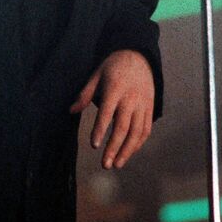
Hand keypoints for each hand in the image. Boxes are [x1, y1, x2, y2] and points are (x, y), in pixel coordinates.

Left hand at [70, 50, 154, 169]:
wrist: (139, 56)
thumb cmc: (113, 66)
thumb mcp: (96, 74)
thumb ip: (85, 94)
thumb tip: (71, 110)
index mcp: (115, 89)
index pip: (107, 112)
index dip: (100, 129)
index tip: (93, 145)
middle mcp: (130, 98)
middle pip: (123, 127)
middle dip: (113, 147)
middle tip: (105, 164)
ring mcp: (142, 104)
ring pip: (136, 132)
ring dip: (127, 150)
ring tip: (117, 164)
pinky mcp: (150, 108)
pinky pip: (146, 129)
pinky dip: (138, 143)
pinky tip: (129, 153)